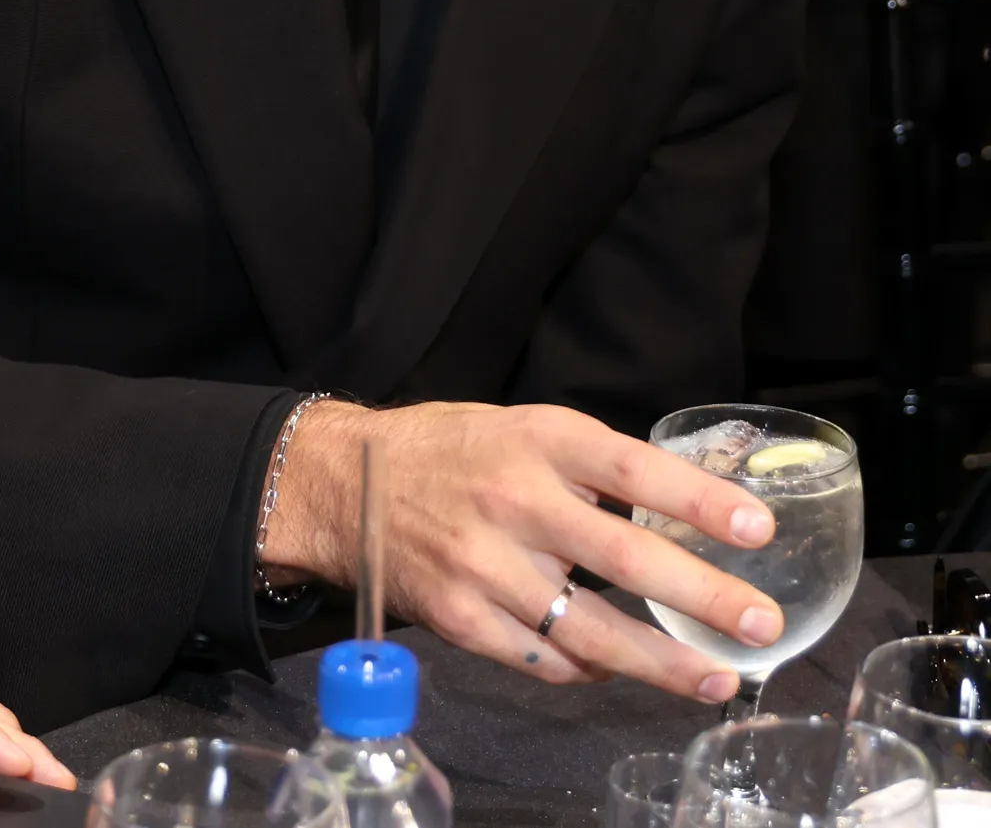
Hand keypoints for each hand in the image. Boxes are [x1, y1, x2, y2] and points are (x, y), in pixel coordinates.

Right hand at [263, 400, 780, 704]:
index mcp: (536, 439)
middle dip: (704, 598)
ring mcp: (487, 566)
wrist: (346, 484)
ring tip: (716, 678)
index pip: (632, 468)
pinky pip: (545, 658)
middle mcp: (515, 500)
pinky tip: (616, 669)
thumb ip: (589, 467)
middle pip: (625, 557)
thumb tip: (679, 506)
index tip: (757, 528)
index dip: (698, 501)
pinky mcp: (463, 620)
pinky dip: (585, 667)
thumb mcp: (522, 430)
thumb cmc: (450, 453)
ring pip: (592, 629)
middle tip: (762, 623)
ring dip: (662, 663)